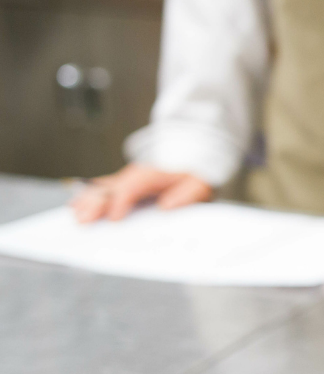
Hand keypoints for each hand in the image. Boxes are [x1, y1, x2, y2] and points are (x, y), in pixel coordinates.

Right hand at [71, 163, 213, 222]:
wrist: (192, 153)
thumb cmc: (194, 172)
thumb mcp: (199, 184)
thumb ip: (186, 195)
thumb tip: (167, 207)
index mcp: (153, 175)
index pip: (132, 188)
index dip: (121, 202)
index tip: (114, 218)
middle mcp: (136, 175)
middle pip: (111, 188)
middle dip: (96, 204)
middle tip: (83, 220)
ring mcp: (127, 177)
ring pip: (102, 188)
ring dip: (87, 200)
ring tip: (75, 215)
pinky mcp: (124, 182)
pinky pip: (103, 188)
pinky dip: (88, 195)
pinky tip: (76, 205)